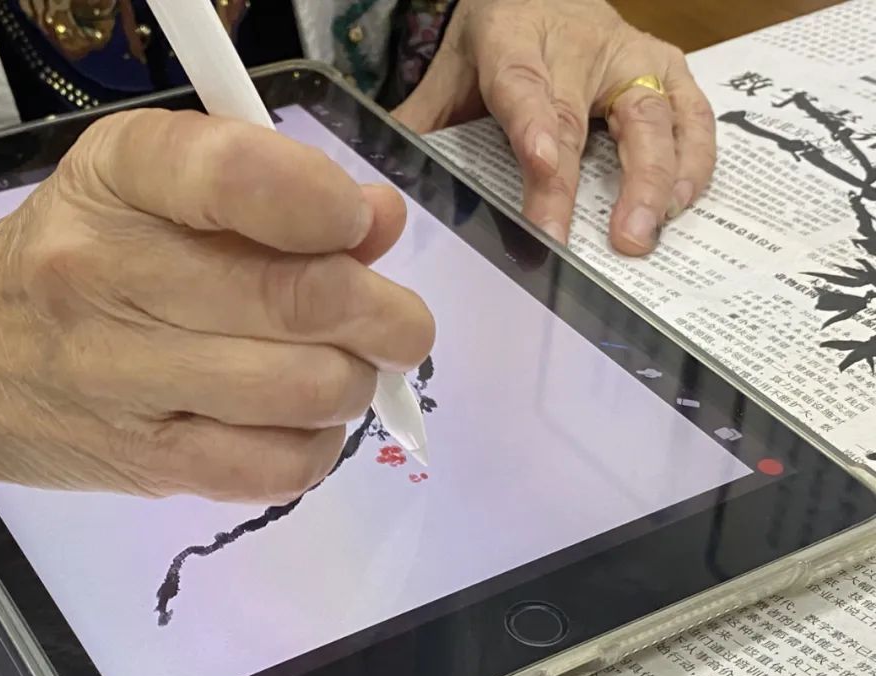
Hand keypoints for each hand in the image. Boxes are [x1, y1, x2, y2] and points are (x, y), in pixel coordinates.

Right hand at [0, 110, 433, 502]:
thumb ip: (270, 187)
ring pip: (308, 389)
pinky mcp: (145, 464)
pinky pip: (281, 466)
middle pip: (301, 299)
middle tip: (397, 326)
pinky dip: (320, 445)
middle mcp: (107, 272)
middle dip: (387, 316)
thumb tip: (380, 220)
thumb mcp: (148, 187)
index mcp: (118, 176)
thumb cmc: (73, 258)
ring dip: (355, 382)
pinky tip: (299, 422)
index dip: (327, 206)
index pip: (238, 176)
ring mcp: (122, 378)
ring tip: (338, 370)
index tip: (358, 228)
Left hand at [393, 0, 716, 255]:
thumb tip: (381, 182)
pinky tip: (682, 204)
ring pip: (652, 114)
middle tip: (577, 241)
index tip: (543, 166)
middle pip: (582, 120)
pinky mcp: (665, 67)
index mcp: (513, 40)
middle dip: (581, 183)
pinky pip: (691, 112)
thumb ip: (423, 122)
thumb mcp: (453, 67)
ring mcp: (628, 55)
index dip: (536, 129)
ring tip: (640, 235)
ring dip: (653, 178)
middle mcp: (577, 46)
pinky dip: (693, 159)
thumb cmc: (499, 35)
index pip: (522, 89)